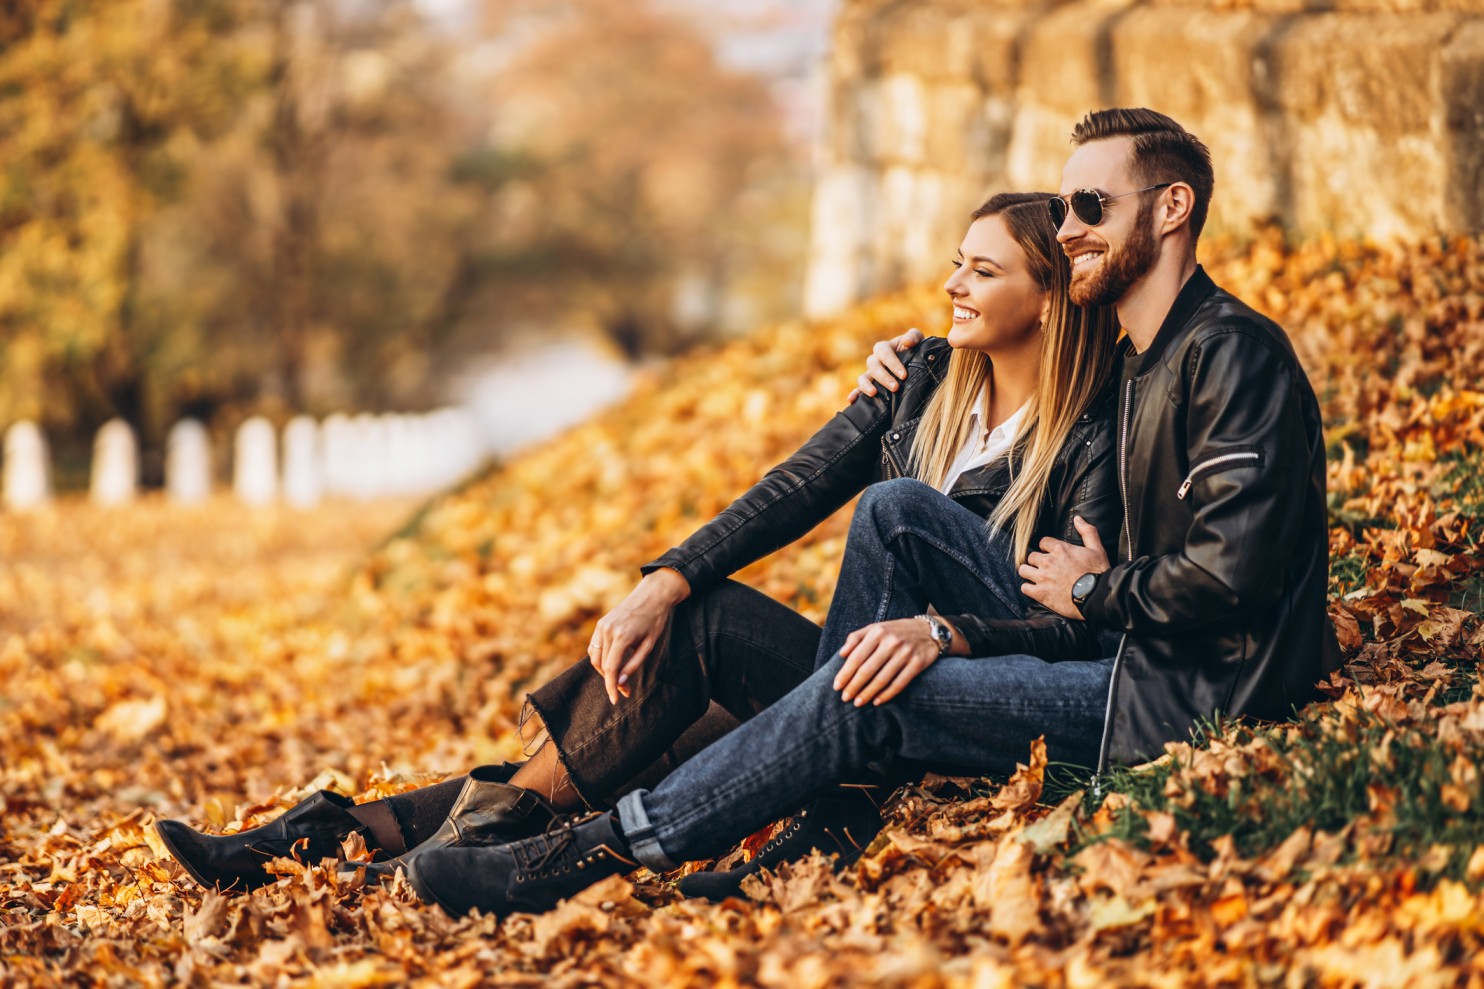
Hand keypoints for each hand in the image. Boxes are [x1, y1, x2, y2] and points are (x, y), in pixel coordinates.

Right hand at [588, 568, 689, 702]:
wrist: (652, 594)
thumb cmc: (655, 620)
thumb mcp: (648, 645)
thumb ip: (633, 665)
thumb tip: (619, 683)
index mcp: (622, 636)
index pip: (611, 669)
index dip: (611, 687)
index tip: (615, 701)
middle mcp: (607, 630)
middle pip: (602, 665)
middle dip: (611, 680)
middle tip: (626, 689)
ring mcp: (602, 626)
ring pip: (595, 657)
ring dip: (604, 670)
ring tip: (620, 676)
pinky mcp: (601, 623)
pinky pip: (594, 647)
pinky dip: (600, 658)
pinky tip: (613, 662)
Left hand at [832, 616, 959, 705]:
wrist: (930, 630)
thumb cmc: (896, 631)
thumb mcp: (876, 628)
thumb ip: (856, 638)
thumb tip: (841, 654)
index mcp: (877, 632)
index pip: (856, 657)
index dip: (845, 673)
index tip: (836, 686)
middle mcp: (891, 642)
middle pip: (867, 669)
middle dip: (854, 686)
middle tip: (845, 698)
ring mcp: (905, 653)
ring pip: (882, 679)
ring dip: (868, 693)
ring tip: (858, 703)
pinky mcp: (918, 664)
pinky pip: (899, 683)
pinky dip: (887, 694)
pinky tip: (877, 701)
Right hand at [846, 328, 924, 401]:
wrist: (914, 365)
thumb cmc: (914, 351)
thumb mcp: (917, 341)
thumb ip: (914, 336)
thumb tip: (907, 342)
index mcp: (884, 348)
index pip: (884, 353)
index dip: (893, 364)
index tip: (903, 375)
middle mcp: (874, 360)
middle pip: (873, 366)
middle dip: (884, 377)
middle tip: (895, 387)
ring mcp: (870, 374)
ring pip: (863, 378)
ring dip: (866, 385)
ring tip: (873, 393)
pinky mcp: (869, 385)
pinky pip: (858, 390)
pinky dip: (855, 394)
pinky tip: (852, 400)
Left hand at [1019, 516, 1108, 618]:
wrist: (1097, 596)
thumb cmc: (1098, 572)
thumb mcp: (1097, 548)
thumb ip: (1087, 531)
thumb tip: (1078, 518)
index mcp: (1060, 549)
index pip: (1043, 542)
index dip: (1047, 548)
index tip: (1052, 554)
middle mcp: (1048, 562)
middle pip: (1031, 556)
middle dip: (1037, 561)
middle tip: (1044, 567)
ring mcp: (1042, 578)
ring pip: (1023, 570)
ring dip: (1029, 573)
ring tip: (1036, 577)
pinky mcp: (1041, 593)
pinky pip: (1025, 588)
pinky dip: (1029, 588)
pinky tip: (1036, 589)